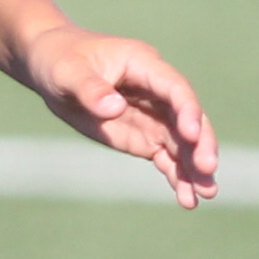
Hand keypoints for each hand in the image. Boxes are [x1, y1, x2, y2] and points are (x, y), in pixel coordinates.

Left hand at [22, 25, 218, 206]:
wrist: (50, 66)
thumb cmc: (60, 60)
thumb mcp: (67, 72)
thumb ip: (90, 89)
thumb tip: (115, 108)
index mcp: (142, 64)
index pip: (174, 88)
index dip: (187, 110)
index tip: (192, 135)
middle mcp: (156, 90)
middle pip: (187, 117)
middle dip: (200, 144)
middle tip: (208, 170)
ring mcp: (152, 115)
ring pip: (182, 142)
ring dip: (194, 167)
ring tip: (206, 194)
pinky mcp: (143, 136)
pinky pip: (166, 156)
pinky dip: (177, 175)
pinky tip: (187, 198)